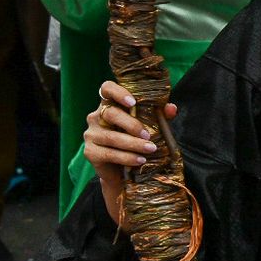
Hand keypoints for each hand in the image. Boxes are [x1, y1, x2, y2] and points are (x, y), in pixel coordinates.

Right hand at [84, 80, 178, 224]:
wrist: (122, 171)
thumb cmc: (135, 142)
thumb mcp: (149, 127)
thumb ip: (159, 116)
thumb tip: (171, 108)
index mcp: (109, 105)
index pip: (106, 89)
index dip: (118, 92)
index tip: (133, 103)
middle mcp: (95, 117)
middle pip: (110, 113)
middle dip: (131, 124)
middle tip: (148, 135)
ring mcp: (90, 135)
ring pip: (111, 137)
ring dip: (133, 144)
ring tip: (150, 149)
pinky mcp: (89, 152)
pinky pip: (109, 154)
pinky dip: (127, 157)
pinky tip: (140, 160)